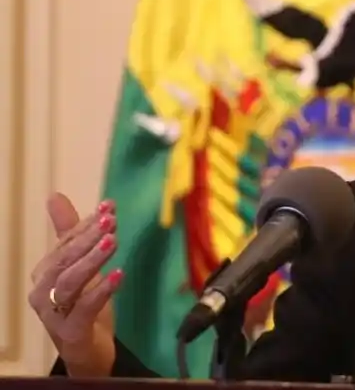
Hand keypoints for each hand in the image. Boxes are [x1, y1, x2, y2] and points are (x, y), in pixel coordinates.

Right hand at [28, 193, 123, 376]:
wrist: (88, 350)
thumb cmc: (83, 304)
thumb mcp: (81, 266)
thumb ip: (70, 233)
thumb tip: (54, 196)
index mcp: (45, 273)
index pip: (64, 244)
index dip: (85, 225)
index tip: (108, 206)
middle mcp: (43, 292)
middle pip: (63, 261)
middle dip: (87, 238)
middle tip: (110, 221)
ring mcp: (54, 314)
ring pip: (69, 283)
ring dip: (92, 260)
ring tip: (113, 241)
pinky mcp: (70, 332)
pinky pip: (84, 309)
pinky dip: (100, 291)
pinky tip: (119, 275)